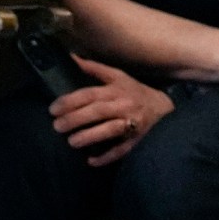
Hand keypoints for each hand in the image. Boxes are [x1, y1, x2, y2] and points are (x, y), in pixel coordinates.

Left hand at [49, 56, 172, 166]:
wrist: (165, 109)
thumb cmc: (135, 92)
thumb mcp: (117, 76)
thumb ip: (94, 69)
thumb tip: (71, 58)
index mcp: (117, 89)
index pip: (90, 93)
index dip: (71, 101)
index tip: (53, 108)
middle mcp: (124, 105)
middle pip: (98, 111)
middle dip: (76, 119)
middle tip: (57, 126)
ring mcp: (132, 123)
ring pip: (110, 130)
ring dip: (90, 136)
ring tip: (71, 142)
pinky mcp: (137, 140)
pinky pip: (122, 150)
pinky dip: (107, 157)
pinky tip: (91, 161)